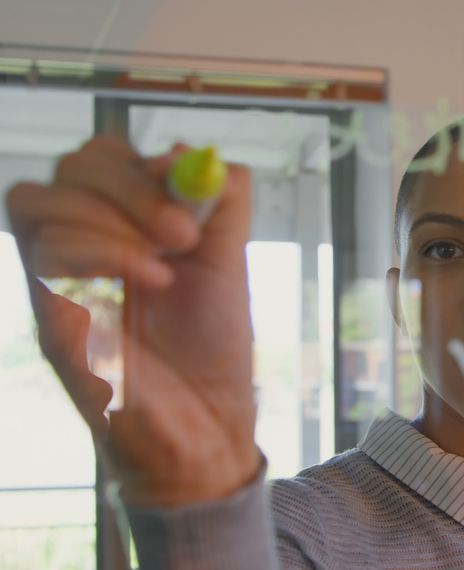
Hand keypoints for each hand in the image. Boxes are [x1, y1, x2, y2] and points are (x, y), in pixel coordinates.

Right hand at [5, 137, 260, 505]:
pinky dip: (107, 254)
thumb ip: (219, 204)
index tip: (187, 193)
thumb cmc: (212, 348)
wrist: (210, 424)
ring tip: (169, 266)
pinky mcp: (51, 322)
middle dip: (129, 186)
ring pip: (36, 202)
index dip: (137, 162)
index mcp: (119, 228)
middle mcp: (79, 249)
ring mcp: (58, 284)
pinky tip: (156, 281)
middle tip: (183, 232)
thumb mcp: (229, 260)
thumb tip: (185, 153)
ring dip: (114, 221)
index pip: (96, 160)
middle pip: (66, 171)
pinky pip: (46, 259)